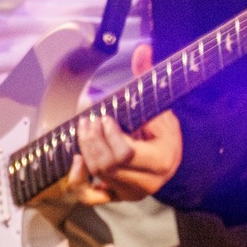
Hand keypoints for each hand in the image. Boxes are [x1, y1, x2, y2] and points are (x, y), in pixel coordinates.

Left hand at [66, 43, 183, 203]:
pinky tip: (77, 161)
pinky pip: (91, 196)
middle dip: (93, 140)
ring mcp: (131, 192)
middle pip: (109, 165)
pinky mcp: (117, 197)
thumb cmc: (163, 130)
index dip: (110, 135)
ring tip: (85, 130)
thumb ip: (147, 77)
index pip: (126, 154)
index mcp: (162, 159)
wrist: (169, 155)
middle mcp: (148, 181)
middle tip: (89, 121)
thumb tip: (142, 49)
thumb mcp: (159, 104)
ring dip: (86, 150)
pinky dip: (79, 179)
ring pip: (99, 175)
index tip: (106, 118)